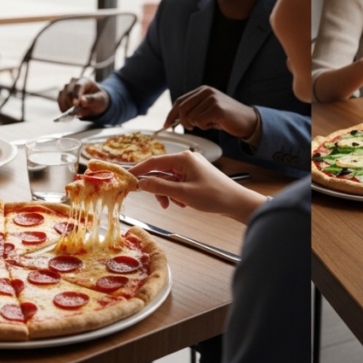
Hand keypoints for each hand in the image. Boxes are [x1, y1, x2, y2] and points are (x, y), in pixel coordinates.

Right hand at [57, 77, 109, 116]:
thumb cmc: (98, 99)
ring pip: (62, 97)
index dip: (76, 95)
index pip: (78, 86)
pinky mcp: (62, 94)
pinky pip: (59, 102)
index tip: (76, 104)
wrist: (95, 101)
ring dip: (68, 107)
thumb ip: (91, 100)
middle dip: (72, 104)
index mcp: (85, 80)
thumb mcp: (100, 100)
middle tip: (78, 112)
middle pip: (68, 93)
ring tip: (77, 111)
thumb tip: (82, 101)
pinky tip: (70, 112)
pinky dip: (64, 108)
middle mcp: (74, 82)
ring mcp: (66, 87)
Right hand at [129, 151, 266, 222]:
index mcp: (183, 158)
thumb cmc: (214, 196)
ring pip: (168, 179)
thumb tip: (141, 183)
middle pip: (160, 172)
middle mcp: (186, 159)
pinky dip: (177, 193)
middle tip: (162, 203)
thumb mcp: (183, 193)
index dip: (139, 170)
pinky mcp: (195, 175)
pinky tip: (184, 202)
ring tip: (177, 204)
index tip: (127, 179)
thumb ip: (159, 187)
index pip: (153, 162)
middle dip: (158, 188)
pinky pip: (178, 182)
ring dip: (168, 193)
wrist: (235, 202)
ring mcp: (191, 167)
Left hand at [165, 86, 258, 138]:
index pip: (180, 101)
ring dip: (198, 125)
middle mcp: (206, 91)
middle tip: (191, 128)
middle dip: (183, 122)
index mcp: (203, 90)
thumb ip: (194, 109)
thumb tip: (174, 119)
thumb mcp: (208, 109)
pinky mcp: (217, 109)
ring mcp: (212, 99)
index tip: (166, 124)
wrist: (248, 121)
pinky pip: (200, 122)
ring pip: (191, 117)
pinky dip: (205, 127)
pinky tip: (215, 124)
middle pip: (182, 109)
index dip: (171, 114)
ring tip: (210, 123)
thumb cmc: (227, 118)